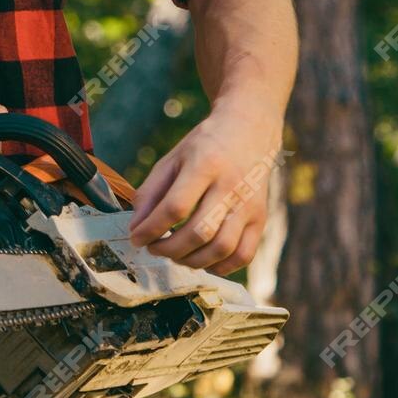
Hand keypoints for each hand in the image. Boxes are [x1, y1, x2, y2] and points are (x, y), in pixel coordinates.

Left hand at [127, 101, 283, 275]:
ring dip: (192, 260)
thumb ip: (151, 192)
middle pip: (199, 232)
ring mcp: (250, 205)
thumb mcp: (172, 159)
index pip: (175, 207)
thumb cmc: (204, 147)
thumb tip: (136, 227)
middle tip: (153, 248)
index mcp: (205, 165)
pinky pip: (244, 255)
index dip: (151, 229)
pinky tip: (201, 260)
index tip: (136, 238)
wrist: (249, 131)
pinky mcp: (261, 218)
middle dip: (169, 249)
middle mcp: (231, 186)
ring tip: (174, 255)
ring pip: (222, 248)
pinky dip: (221, 266)